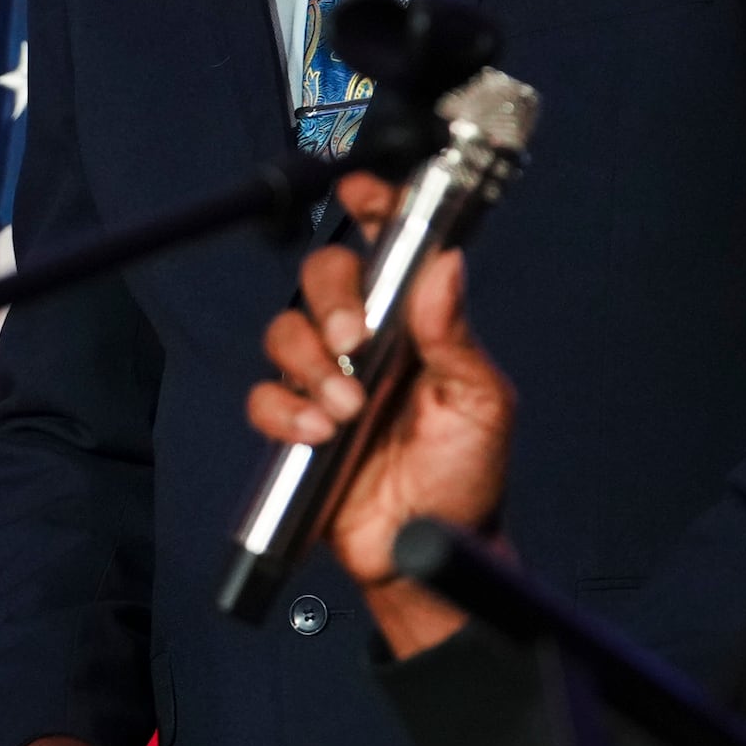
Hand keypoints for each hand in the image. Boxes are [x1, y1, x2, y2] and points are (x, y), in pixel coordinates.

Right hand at [244, 174, 517, 658]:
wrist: (427, 552)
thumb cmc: (466, 479)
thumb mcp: (481, 403)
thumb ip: (455, 336)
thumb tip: (447, 265)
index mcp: (416, 327)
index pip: (390, 247)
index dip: (374, 210)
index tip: (364, 193)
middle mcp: (368, 344)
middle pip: (322, 278)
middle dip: (330, 301)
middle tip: (354, 339)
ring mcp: (328, 383)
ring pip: (284, 332)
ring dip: (309, 364)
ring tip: (345, 406)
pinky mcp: (295, 426)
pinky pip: (264, 398)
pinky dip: (283, 412)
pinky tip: (317, 433)